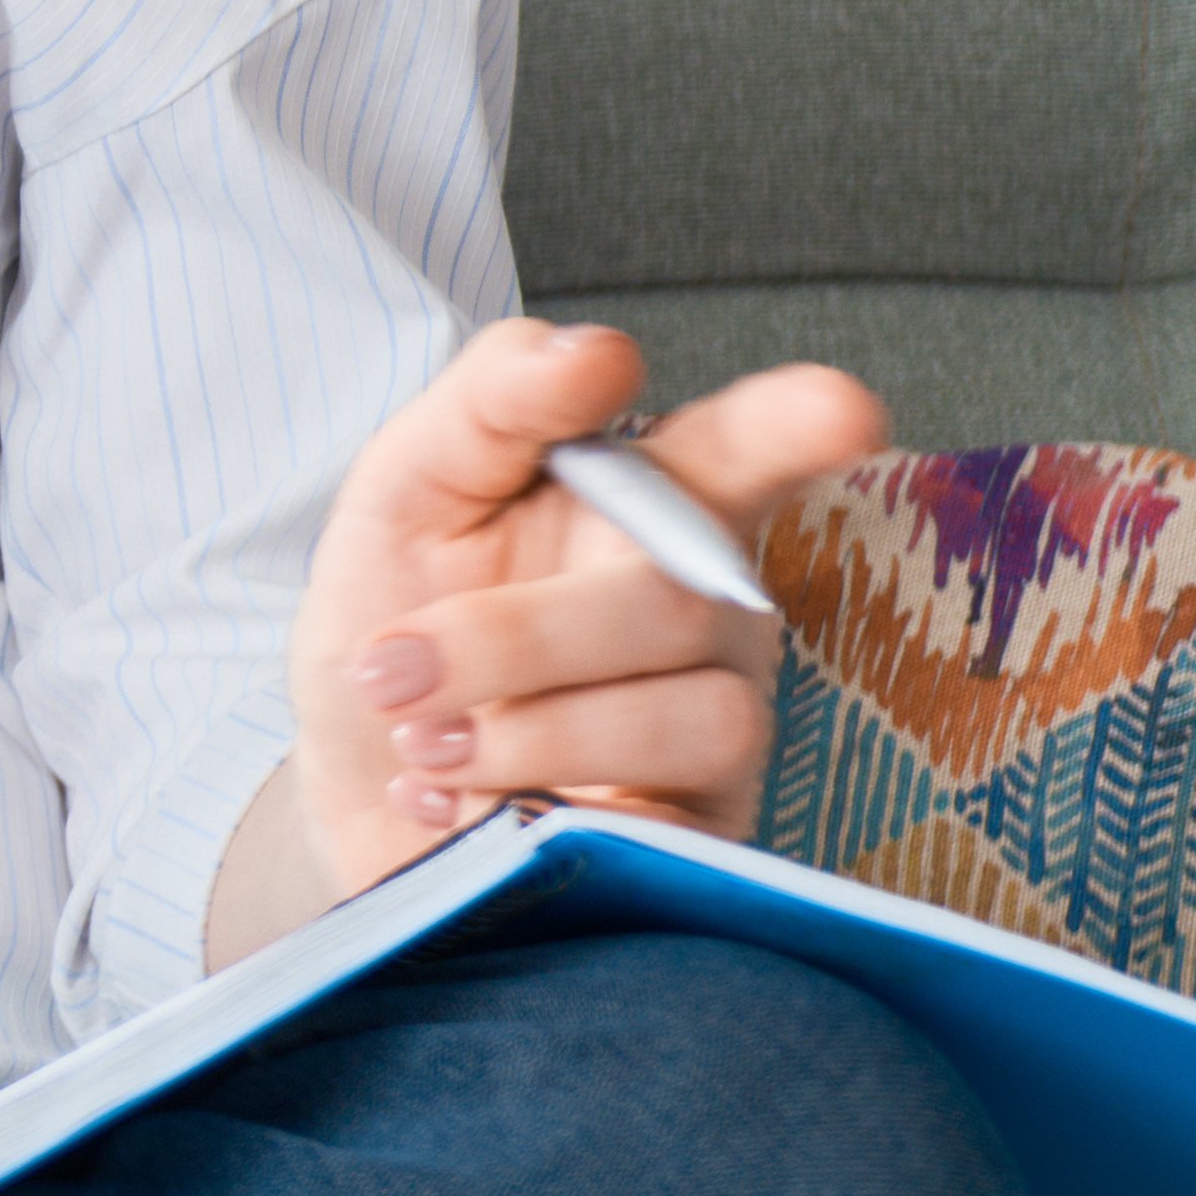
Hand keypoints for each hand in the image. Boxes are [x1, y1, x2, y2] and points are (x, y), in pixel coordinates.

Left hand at [284, 317, 880, 899]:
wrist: (352, 791)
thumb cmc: (395, 620)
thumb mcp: (406, 496)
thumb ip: (490, 405)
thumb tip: (597, 353)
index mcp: (648, 505)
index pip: (741, 452)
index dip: (791, 428)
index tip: (842, 406)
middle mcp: (707, 611)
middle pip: (677, 600)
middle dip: (510, 640)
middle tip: (391, 668)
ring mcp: (719, 731)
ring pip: (696, 720)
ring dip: (522, 734)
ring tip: (424, 747)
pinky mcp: (703, 843)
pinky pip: (671, 834)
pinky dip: (531, 817)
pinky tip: (455, 809)